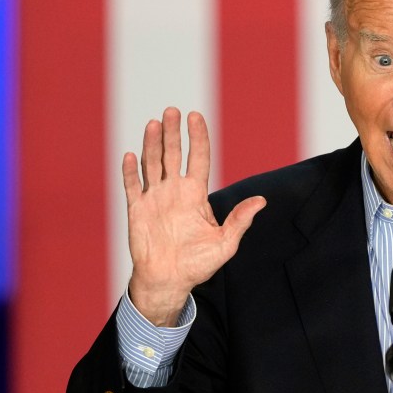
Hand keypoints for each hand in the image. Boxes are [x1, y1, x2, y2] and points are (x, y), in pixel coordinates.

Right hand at [123, 107, 265, 325]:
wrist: (169, 281)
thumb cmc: (198, 264)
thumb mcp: (225, 243)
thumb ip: (240, 220)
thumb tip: (261, 201)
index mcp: (195, 194)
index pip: (198, 158)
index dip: (197, 137)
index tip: (196, 116)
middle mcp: (174, 191)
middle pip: (173, 154)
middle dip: (173, 133)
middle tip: (172, 111)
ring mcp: (154, 198)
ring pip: (152, 164)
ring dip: (152, 144)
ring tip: (154, 123)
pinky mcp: (137, 210)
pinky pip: (132, 186)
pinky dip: (131, 171)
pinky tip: (131, 155)